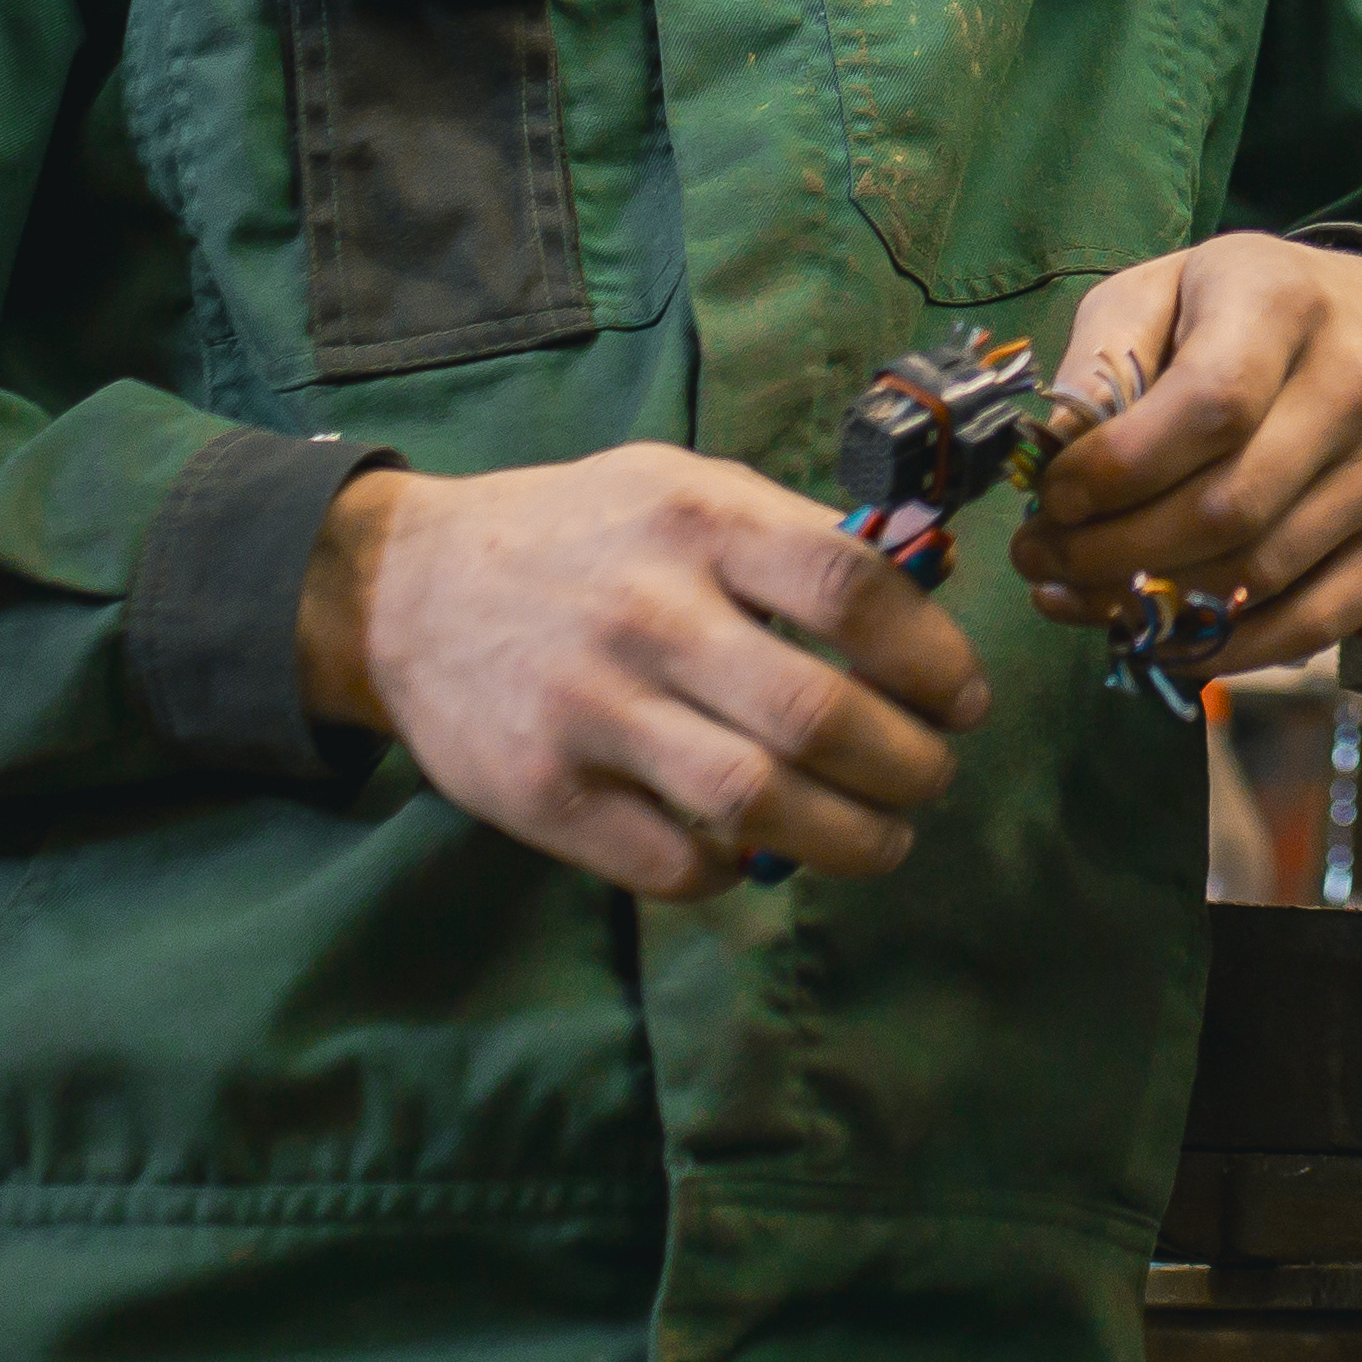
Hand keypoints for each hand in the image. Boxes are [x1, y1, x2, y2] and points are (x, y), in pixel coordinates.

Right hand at [297, 448, 988, 893]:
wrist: (399, 589)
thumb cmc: (577, 534)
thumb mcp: (681, 488)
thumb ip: (791, 533)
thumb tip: (928, 590)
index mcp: (697, 522)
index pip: (849, 587)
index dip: (930, 654)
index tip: (962, 698)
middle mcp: (647, 612)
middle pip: (817, 713)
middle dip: (909, 765)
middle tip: (934, 778)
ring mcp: (589, 708)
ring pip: (755, 802)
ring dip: (850, 838)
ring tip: (886, 839)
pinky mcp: (541, 794)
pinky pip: (671, 864)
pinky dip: (737, 874)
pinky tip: (760, 856)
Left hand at [1008, 237, 1361, 674]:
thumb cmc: (1230, 311)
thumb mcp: (1150, 294)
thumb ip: (1097, 364)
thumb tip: (1054, 459)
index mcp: (1285, 303)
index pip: (1211, 408)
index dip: (1119, 470)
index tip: (1053, 497)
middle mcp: (1359, 384)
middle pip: (1231, 508)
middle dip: (1114, 552)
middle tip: (1042, 559)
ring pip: (1263, 574)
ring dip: (1155, 606)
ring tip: (1080, 593)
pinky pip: (1318, 623)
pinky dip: (1229, 650)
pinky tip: (1158, 638)